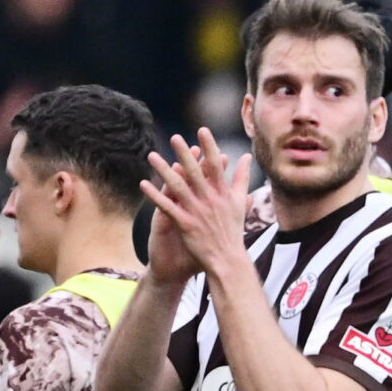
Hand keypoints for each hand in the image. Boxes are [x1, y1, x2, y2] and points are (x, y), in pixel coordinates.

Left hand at [140, 129, 251, 286]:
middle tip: (174, 137)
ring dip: (164, 170)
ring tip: (152, 156)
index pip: (215, 166)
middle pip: (195, 173)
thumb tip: (247, 157)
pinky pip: (167, 207)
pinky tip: (143, 184)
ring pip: (178, 187)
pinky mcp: (185, 224)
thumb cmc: (233, 231)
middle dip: (184, 154)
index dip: (209, 147)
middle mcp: (210, 200)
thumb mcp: (241, 202)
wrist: (227, 260)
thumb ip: (243, 178)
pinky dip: (155, 195)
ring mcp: (197, 212)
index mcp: (223, 194)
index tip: (202, 130)